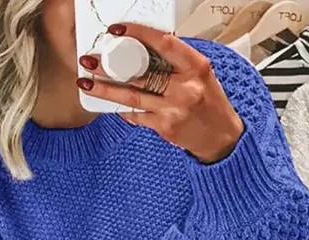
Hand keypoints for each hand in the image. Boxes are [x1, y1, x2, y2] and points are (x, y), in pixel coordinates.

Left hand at [77, 23, 243, 163]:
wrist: (221, 139)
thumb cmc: (211, 104)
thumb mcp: (201, 76)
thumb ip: (177, 63)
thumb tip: (144, 49)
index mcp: (196, 68)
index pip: (164, 44)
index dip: (139, 34)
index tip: (118, 30)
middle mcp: (185, 89)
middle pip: (142, 74)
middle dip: (111, 67)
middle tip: (90, 61)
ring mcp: (173, 110)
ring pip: (132, 97)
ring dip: (106, 90)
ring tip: (87, 83)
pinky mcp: (165, 128)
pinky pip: (137, 116)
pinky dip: (123, 109)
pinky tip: (110, 103)